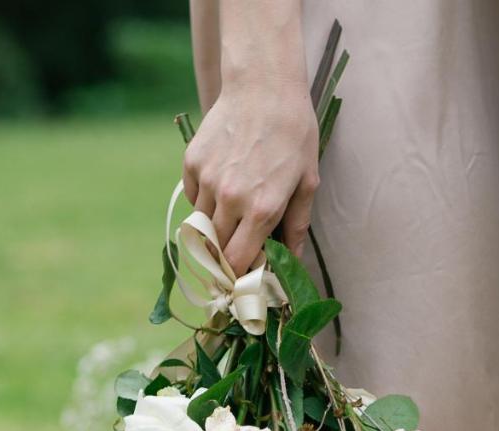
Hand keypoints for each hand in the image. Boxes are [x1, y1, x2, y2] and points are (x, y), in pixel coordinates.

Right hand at [183, 76, 318, 271]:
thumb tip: (290, 262)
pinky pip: (192, 197)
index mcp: (262, 209)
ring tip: (231, 212)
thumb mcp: (306, 181)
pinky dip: (203, 200)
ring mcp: (207, 181)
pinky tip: (221, 183)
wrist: (264, 86)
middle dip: (223, 257)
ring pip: (200, 224)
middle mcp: (230, 199)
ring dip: (213, 227)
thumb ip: (296, 226)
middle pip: (214, 249)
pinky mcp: (191, 164)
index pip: (237, 262)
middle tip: (234, 252)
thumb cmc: (294, 133)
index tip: (242, 277)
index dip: (238, 274)